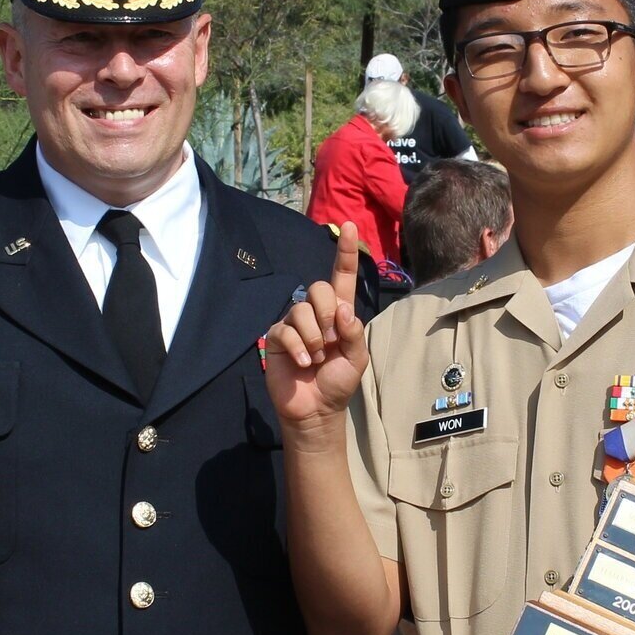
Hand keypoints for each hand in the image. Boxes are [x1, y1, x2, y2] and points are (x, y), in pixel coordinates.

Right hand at [263, 222, 367, 435]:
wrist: (317, 409)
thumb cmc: (339, 381)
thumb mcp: (358, 358)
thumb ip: (354, 331)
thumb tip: (341, 308)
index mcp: (339, 313)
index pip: (342, 276)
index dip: (346, 251)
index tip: (349, 226)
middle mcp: (316, 312)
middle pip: (319, 288)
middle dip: (327, 314)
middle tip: (331, 341)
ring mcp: (294, 323)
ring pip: (301, 309)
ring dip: (314, 337)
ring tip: (317, 358)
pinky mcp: (276, 337)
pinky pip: (285, 330)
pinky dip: (298, 348)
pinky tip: (303, 363)